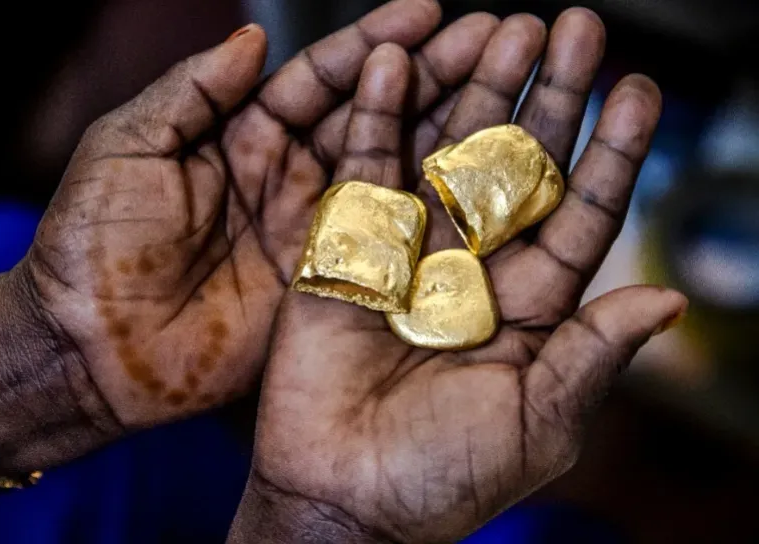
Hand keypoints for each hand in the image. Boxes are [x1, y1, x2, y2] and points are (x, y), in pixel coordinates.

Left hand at [20, 0, 504, 437]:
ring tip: (515, 91)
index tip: (434, 13)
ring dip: (452, 133)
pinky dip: (432, 213)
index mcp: (241, 136)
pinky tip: (482, 182)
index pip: (322, 77)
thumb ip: (194, 92)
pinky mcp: (323, 288)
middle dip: (437, 76)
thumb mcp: (127, 147)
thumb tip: (253, 38)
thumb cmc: (88, 246)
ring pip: (393, 172)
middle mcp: (286, 177)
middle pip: (375, 115)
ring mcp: (310, 233)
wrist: (86, 350)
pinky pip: (385, 243)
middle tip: (502, 40)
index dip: (377, 44)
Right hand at [229, 9, 687, 543]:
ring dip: (469, 91)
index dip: (612, 151)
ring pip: (443, 156)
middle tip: (574, 27)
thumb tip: (666, 297)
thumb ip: (592, 355)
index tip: (640, 87)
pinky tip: (394, 63)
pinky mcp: (342, 251)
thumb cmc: (440, 478)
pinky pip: (361, 175)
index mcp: (528, 308)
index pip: (581, 212)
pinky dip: (375, 119)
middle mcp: (472, 269)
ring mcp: (406, 254)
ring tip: (499, 26)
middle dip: (547, 98)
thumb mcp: (535, 422)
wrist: (339, 498)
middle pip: (516, 167)